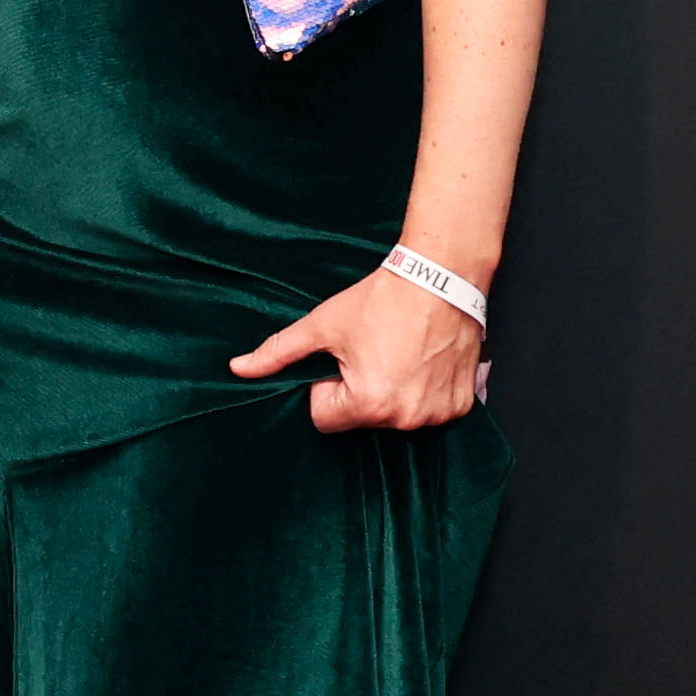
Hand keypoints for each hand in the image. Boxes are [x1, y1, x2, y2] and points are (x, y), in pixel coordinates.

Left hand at [232, 268, 484, 432]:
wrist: (441, 276)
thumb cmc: (382, 299)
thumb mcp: (323, 324)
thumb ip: (279, 352)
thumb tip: (236, 368)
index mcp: (367, 403)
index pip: (325, 418)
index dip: (326, 388)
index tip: (344, 360)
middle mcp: (404, 418)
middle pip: (361, 420)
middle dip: (360, 392)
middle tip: (374, 352)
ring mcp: (435, 415)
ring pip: (394, 417)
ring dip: (392, 394)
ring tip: (400, 355)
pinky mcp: (459, 407)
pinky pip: (428, 412)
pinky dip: (424, 393)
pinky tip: (423, 363)